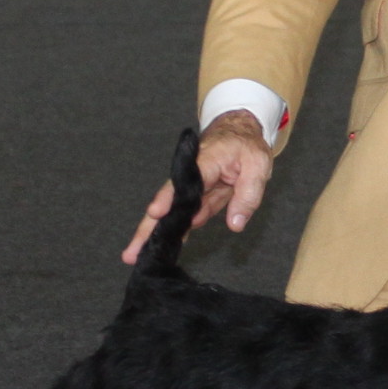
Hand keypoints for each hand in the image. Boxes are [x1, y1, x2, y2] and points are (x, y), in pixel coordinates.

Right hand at [122, 109, 274, 262]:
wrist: (240, 132)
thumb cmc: (246, 145)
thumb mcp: (258, 165)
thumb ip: (248, 195)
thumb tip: (235, 225)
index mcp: (204, 163)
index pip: (183, 183)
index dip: (167, 199)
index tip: (155, 213)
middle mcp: (191, 178)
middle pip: (166, 203)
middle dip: (148, 227)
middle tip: (129, 252)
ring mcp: (193, 190)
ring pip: (171, 215)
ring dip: (155, 235)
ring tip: (135, 256)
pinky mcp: (198, 199)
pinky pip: (186, 217)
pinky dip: (175, 232)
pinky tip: (165, 248)